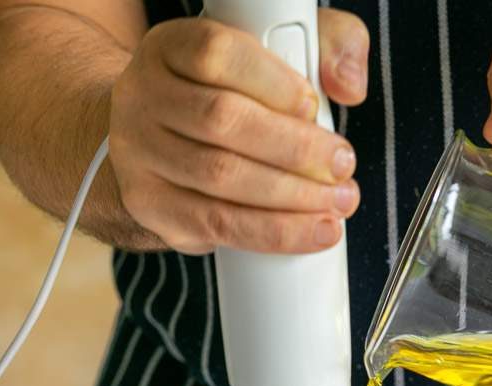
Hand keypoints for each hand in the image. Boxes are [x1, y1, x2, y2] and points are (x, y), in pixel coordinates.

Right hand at [109, 9, 368, 253]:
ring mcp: (140, 156)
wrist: (156, 149)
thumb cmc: (226, 100)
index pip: (217, 55)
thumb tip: (350, 84)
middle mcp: (143, 97)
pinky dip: (274, 232)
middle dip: (294, 148)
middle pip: (221, 120)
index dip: (273, 83)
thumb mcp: (267, 56)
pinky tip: (313, 232)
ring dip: (291, 195)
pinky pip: (218, 224)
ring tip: (338, 202)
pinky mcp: (152, 207)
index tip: (313, 107)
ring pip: (220, 177)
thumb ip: (321, 48)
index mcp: (170, 48)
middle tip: (341, 165)